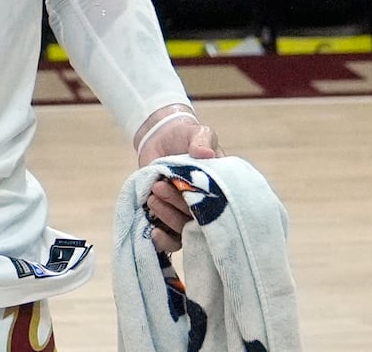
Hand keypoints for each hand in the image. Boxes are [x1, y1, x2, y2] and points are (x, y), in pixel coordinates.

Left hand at [137, 119, 222, 253]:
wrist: (161, 137)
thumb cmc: (186, 136)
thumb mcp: (198, 133)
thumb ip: (202, 141)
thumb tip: (206, 153)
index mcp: (219, 189)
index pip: (218, 207)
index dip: (206, 207)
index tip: (190, 195)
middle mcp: (205, 205)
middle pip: (197, 220)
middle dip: (177, 206)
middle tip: (160, 187)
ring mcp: (184, 212)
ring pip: (182, 231)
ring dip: (167, 219)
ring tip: (152, 198)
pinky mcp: (166, 214)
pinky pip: (168, 236)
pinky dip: (162, 239)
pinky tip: (153, 232)